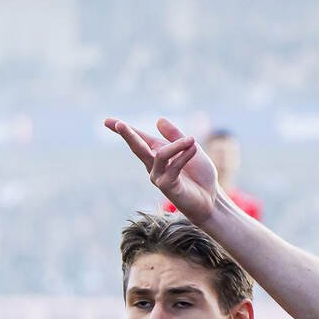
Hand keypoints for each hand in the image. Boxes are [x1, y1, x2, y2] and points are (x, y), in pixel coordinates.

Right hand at [105, 116, 221, 222]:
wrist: (211, 199)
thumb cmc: (200, 176)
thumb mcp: (190, 149)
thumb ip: (175, 136)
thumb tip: (158, 119)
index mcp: (157, 154)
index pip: (139, 139)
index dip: (124, 130)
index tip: (106, 121)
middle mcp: (154, 166)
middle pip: (138, 148)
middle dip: (129, 135)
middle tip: (119, 124)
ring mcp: (158, 177)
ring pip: (160, 155)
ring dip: (176, 145)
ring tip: (192, 139)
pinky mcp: (167, 187)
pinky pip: (173, 167)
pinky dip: (184, 155)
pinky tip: (193, 147)